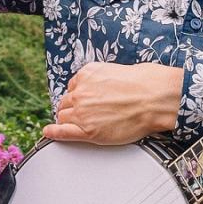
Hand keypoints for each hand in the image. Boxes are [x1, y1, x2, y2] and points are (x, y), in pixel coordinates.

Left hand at [42, 62, 182, 144]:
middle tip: (81, 114)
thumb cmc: (143, 83)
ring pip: (64, 118)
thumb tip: (102, 86)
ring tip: (75, 125)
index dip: (77, 96)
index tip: (80, 101)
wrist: (154, 98)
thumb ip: (101, 78)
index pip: (73, 88)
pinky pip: (63, 133)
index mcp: (86, 75)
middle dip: (71, 108)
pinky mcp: (87, 131)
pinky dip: (53, 133)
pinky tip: (49, 133)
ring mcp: (82, 113)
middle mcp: (80, 93)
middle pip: (66, 104)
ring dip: (68, 120)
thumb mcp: (116, 70)